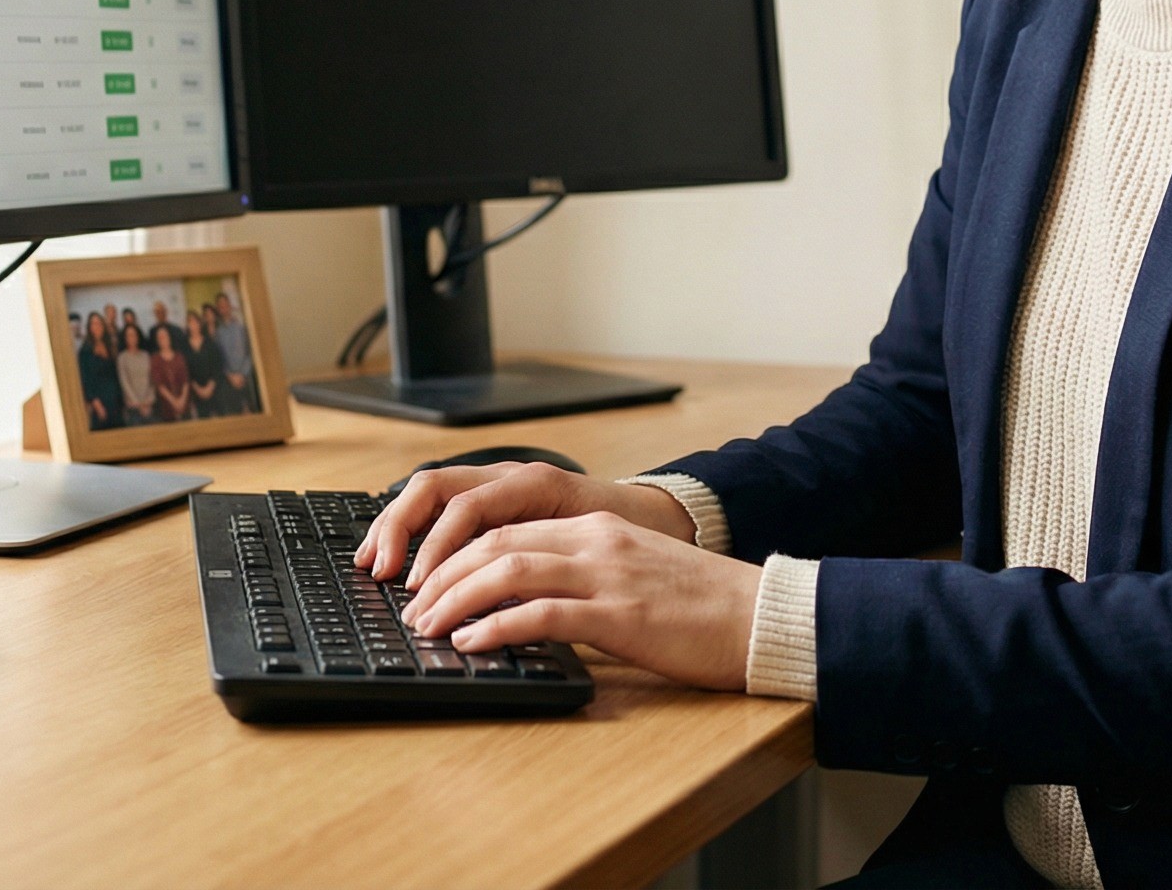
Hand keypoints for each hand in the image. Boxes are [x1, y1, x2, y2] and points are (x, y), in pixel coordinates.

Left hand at [403, 510, 761, 691]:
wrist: (760, 617)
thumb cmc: (701, 609)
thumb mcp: (633, 578)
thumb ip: (582, 580)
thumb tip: (521, 610)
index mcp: (596, 529)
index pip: (504, 528)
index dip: (454, 555)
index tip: (423, 583)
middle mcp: (595, 541)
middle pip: (494, 542)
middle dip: (441, 575)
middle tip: (411, 609)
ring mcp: (606, 574)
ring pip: (507, 569)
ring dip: (455, 598)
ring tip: (427, 626)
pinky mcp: (619, 613)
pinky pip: (542, 612)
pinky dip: (496, 626)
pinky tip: (472, 644)